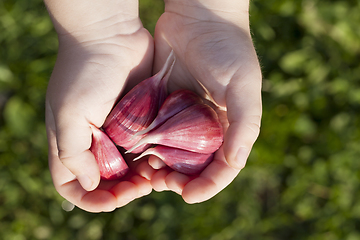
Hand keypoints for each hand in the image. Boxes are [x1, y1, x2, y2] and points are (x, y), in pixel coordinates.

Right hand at [45, 0, 154, 211]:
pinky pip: (146, 146)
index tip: (114, 200)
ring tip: (154, 177)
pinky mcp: (139, 119)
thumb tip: (90, 184)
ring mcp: (118, 130)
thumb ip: (73, 154)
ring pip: (130, 167)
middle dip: (122, 191)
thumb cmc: (85, 73)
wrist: (111, 35)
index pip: (74, 186)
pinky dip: (153, 158)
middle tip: (140, 188)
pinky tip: (163, 159)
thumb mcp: (69, 114)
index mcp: (72, 143)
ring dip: (141, 178)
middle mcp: (94, 140)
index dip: (92, 199)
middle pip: (106, 181)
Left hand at [145, 0, 261, 202]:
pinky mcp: (162, 105)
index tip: (187, 195)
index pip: (221, 168)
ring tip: (146, 171)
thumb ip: (244, 124)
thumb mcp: (243, 85)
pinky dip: (145, 146)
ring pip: (170, 154)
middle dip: (178, 180)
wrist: (199, 17)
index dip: (207, 185)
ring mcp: (182, 117)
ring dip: (158, 168)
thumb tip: (235, 163)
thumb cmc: (227, 49)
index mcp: (229, 127)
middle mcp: (205, 127)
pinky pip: (153, 133)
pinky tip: (135, 152)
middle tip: (161, 182)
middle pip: (193, 167)